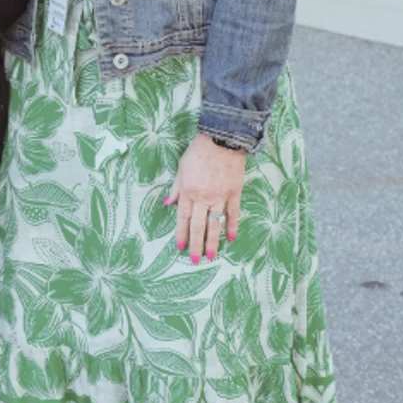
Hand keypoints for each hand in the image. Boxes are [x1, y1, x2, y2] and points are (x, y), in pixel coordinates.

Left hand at [166, 133, 246, 262]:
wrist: (222, 141)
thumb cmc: (198, 153)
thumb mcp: (181, 169)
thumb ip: (176, 189)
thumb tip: (168, 205)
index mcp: (188, 192)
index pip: (183, 218)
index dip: (181, 234)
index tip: (180, 248)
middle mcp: (203, 198)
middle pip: (198, 226)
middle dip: (195, 244)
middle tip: (194, 260)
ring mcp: (220, 197)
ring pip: (215, 224)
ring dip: (213, 241)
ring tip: (211, 256)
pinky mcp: (235, 193)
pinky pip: (233, 213)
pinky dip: (232, 226)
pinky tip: (231, 239)